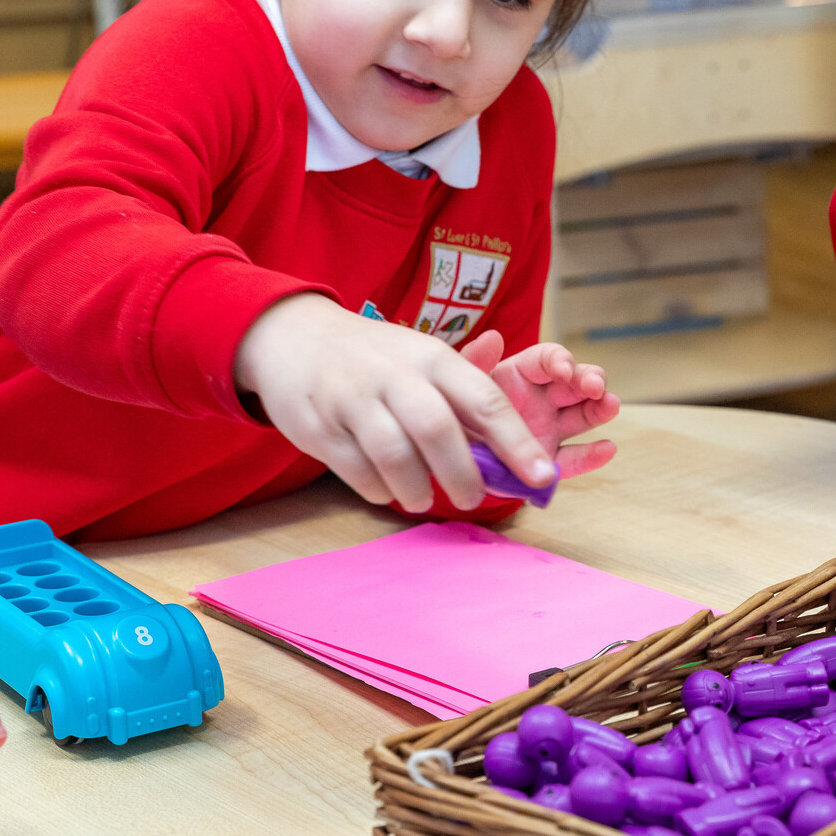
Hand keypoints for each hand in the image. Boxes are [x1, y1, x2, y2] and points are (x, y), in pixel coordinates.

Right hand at [233, 294, 554, 513]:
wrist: (293, 337)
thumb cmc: (376, 357)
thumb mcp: (423, 355)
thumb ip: (468, 395)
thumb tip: (519, 446)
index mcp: (432, 357)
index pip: (485, 401)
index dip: (518, 443)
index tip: (542, 479)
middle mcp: (395, 374)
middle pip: (438, 431)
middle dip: (463, 475)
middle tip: (472, 498)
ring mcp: (353, 399)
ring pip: (394, 456)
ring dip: (416, 489)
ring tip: (423, 498)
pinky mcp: (319, 426)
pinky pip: (357, 470)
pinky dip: (378, 488)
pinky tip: (386, 486)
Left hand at [458, 329, 619, 478]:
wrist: (444, 454)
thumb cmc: (452, 412)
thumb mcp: (456, 385)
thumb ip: (474, 363)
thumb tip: (492, 336)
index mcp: (521, 374)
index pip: (548, 359)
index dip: (560, 360)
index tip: (563, 369)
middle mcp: (541, 398)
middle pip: (574, 383)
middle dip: (589, 379)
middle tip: (595, 386)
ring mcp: (549, 429)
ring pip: (582, 415)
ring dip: (600, 408)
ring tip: (610, 405)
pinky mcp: (548, 461)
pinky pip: (573, 459)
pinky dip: (592, 456)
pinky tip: (607, 449)